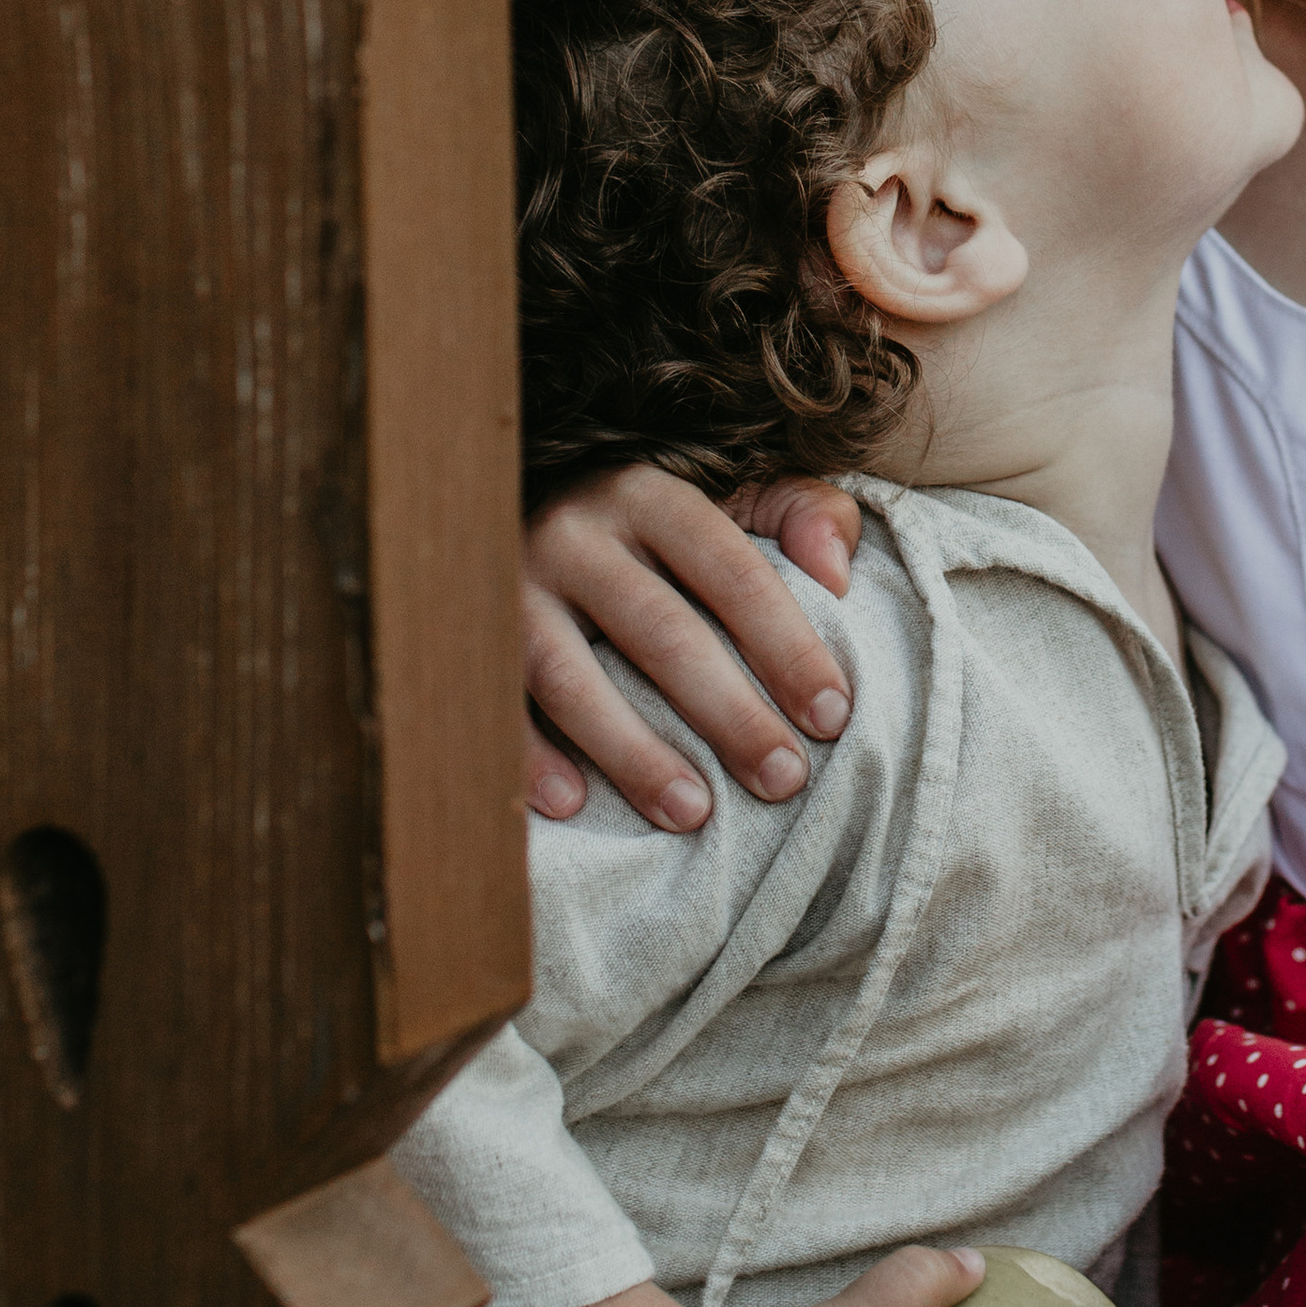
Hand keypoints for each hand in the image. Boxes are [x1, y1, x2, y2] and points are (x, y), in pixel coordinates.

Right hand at [522, 466, 862, 826]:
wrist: (508, 498)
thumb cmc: (651, 523)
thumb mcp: (730, 492)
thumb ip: (803, 513)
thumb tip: (838, 572)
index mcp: (651, 497)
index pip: (731, 572)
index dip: (786, 644)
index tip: (832, 715)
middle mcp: (576, 534)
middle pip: (660, 632)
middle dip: (728, 713)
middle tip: (782, 778)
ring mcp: (512, 586)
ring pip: (572, 675)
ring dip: (634, 751)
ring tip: (694, 813)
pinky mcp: (467, 637)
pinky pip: (494, 703)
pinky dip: (529, 754)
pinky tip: (572, 803)